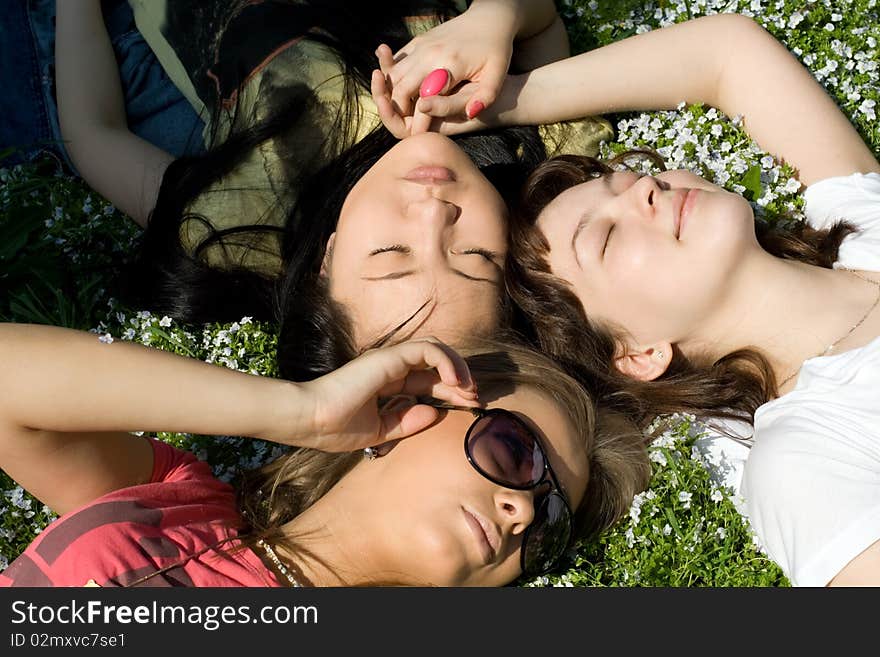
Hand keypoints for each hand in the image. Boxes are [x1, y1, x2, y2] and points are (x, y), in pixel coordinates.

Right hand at [298, 338, 479, 452]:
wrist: (311, 421)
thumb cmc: (335, 427)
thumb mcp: (380, 431)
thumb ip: (407, 421)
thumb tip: (436, 413)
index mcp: (387, 383)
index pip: (428, 380)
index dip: (451, 392)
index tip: (470, 407)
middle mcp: (390, 367)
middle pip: (436, 365)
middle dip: (461, 380)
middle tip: (477, 399)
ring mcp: (390, 359)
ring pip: (435, 349)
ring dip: (458, 367)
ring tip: (470, 389)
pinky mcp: (390, 357)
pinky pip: (427, 350)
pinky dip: (447, 362)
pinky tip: (456, 381)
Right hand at [373, 3, 515, 135]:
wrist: (490, 17)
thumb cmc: (497, 50)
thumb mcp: (498, 75)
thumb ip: (485, 97)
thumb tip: (470, 114)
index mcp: (449, 65)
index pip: (423, 100)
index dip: (418, 122)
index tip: (418, 137)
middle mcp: (430, 53)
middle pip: (400, 88)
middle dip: (397, 110)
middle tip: (405, 126)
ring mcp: (422, 45)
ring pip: (393, 75)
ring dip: (392, 95)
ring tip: (402, 111)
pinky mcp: (419, 40)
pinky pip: (397, 62)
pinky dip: (393, 78)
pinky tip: (399, 91)